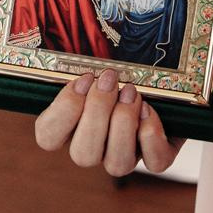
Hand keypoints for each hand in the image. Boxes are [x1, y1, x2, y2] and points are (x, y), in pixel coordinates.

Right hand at [34, 68, 181, 176]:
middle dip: (96, 113)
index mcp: (70, 128)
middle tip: (110, 80)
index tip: (82, 80)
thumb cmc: (120, 70)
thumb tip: (57, 47)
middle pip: (82, 155)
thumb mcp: (95, 61)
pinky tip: (149, 110)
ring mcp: (126, 156)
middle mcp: (95, 149)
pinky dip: (152, 136)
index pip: (48, 138)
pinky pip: (154, 162)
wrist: (164, 82)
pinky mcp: (157, 157)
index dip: (63, 112)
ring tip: (131, 92)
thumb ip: (73, 58)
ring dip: (123, 124)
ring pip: (116, 164)